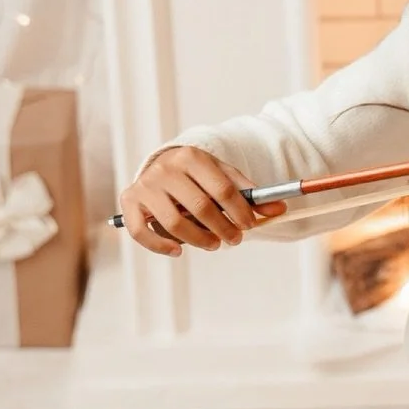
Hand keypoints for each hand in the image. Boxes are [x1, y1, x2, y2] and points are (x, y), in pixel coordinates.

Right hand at [118, 147, 286, 256]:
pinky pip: (142, 232)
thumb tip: (279, 210)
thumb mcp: (222, 176)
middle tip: (235, 239)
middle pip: (200, 207)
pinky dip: (161, 246)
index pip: (223, 189)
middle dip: (223, 228)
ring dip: (199, 240)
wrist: (160, 165)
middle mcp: (166, 169)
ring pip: (175, 223)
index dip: (241, 212)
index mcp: (191, 157)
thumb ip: (248, 193)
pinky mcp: (129, 202)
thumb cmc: (197, 176)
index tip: (250, 226)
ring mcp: (146, 186)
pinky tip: (179, 251)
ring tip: (213, 244)